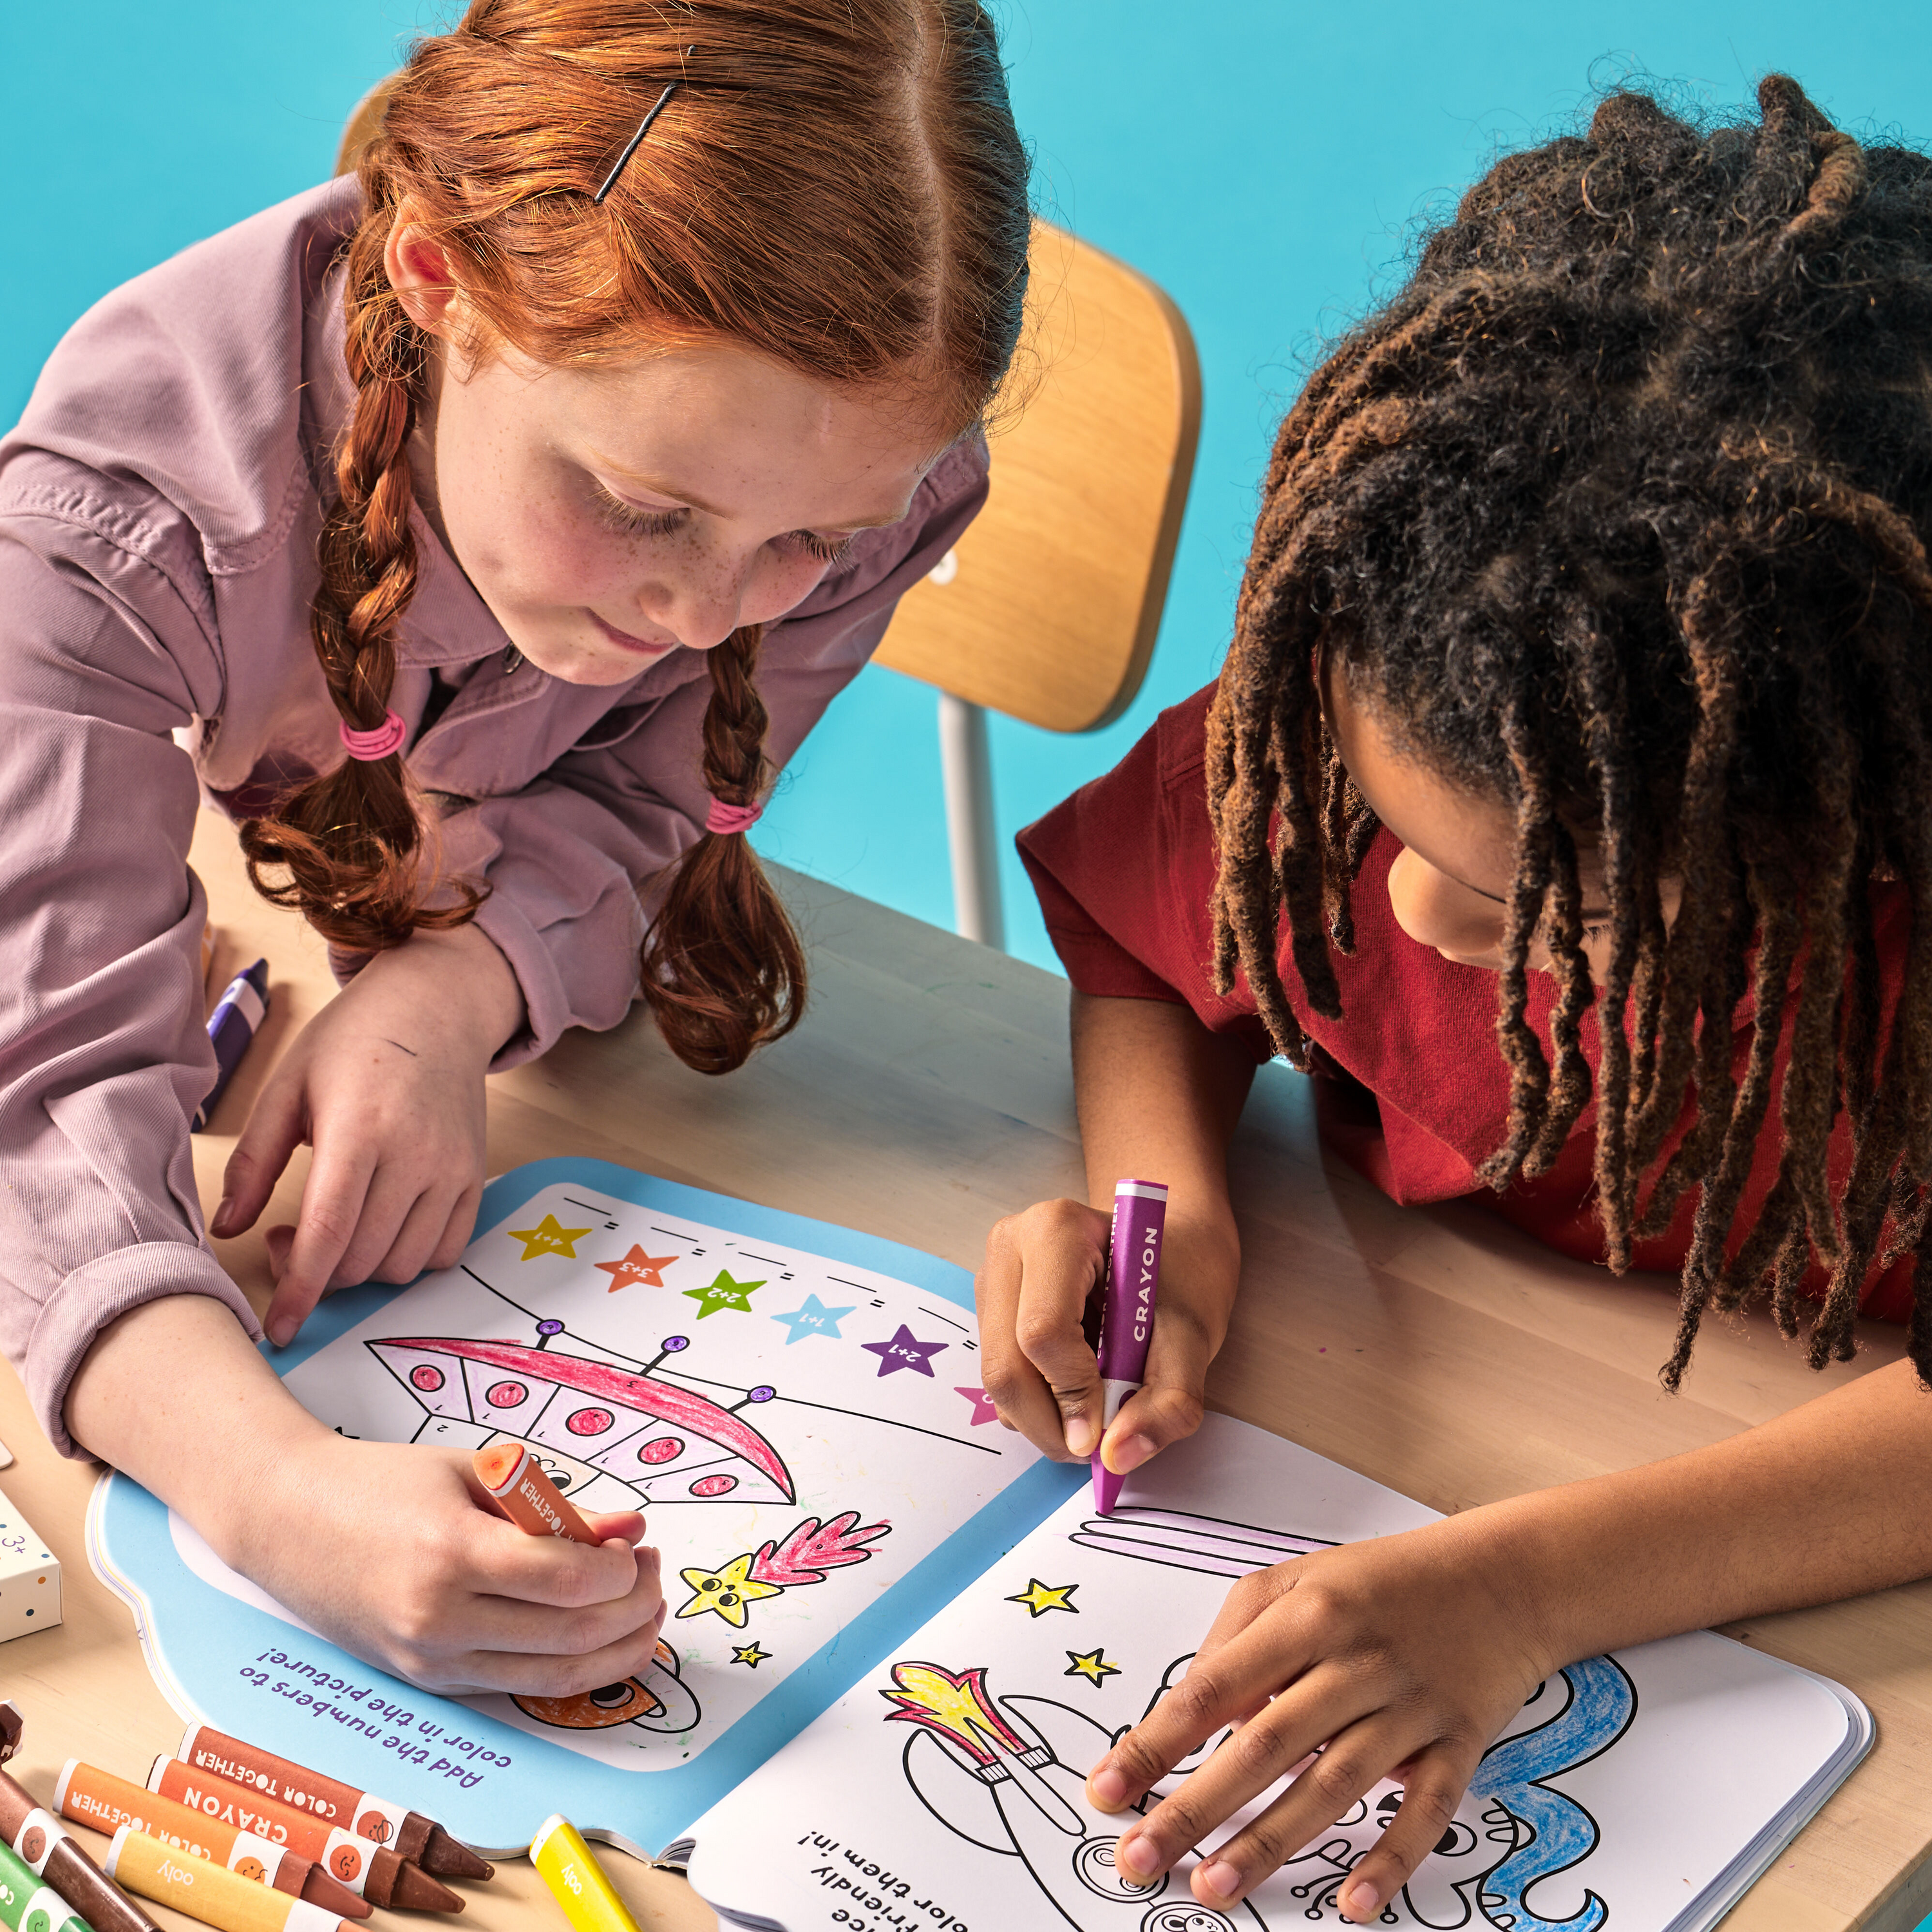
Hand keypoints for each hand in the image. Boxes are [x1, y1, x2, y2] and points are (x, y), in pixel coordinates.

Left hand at [211, 925, 524, 1344]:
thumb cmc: (356, 1041)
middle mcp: (416, 1154)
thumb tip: (225, 1228)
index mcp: (361, 1129)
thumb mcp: (288, 1085)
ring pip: (401, 1265)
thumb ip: (253, 1159)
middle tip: (286, 1234)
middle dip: (316, 1272)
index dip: (300, 1289)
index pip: (329, 1233)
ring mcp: (452, 1169)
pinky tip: (379, 1227)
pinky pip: (442, 1252)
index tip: (279, 1328)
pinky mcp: (474, 1178)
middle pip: (362, 1259)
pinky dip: (405, 1259)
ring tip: (335, 1227)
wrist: (437, 1008)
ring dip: (359, 1269)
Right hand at [231, 1433, 667, 1695]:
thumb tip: (631, 1527)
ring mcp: (429, 1661)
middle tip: (652, 1572)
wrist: (285, 1519)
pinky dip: (568, 1668)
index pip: (568, 1583)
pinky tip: (597, 1636)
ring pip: (551, 1678)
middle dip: (632, 1608)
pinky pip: (516, 1686)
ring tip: (642, 1608)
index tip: (638, 1545)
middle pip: (571, 1636)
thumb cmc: (380, 1484)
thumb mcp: (476, 1473)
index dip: (622, 1570)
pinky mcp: (426, 1681)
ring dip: (615, 1649)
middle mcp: (438, 1620)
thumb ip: (557, 1506)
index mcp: (451, 1554)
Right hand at [974, 1197, 1236, 1472]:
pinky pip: (1000, 1378)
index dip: (1074, 1394)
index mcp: (1058, 1231)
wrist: (1171, 1250)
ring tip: (1100, 1407)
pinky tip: (1078, 1385)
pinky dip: (1039, 1404)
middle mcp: (1010, 1247)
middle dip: (1053, 1422)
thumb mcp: (1193, 1337)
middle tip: (1099, 1445)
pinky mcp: (989, 1309)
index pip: (1043, 1332)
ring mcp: (993, 1278)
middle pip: (1007, 1364)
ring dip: (1047, 1417)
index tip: (1109, 1432)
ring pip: (999, 1379)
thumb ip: (1168, 1400)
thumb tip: (1118, 1455)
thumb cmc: (1181, 1280)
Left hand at [1086, 1514, 1556, 1920]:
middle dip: (1194, 1808)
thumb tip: (1197, 1712)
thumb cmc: (1385, 1582)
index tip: (1107, 1787)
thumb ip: (1237, 1639)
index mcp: (1307, 1616)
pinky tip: (1352, 1903)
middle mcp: (1355, 1663)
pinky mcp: (1457, 1746)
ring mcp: (1409, 1709)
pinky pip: (1423, 1813)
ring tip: (1212, 1889)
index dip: (1155, 1741)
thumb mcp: (1297, 1579)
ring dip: (1268, 1843)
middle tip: (1139, 1859)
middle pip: (1263, 1747)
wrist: (1504, 1577)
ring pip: (1330, 1787)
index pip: (1213, 1688)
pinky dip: (1389, 1860)